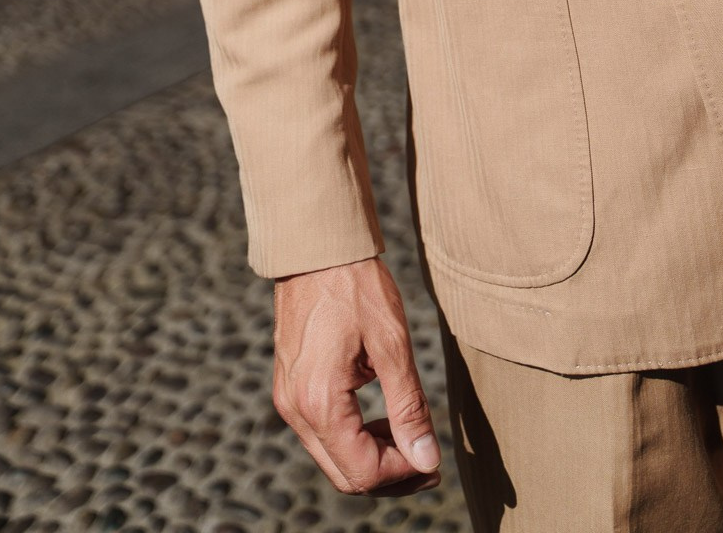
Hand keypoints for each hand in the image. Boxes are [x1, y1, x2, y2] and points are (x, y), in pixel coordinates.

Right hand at [273, 257, 441, 494]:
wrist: (316, 247)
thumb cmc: (356, 286)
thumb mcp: (392, 345)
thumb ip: (409, 408)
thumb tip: (427, 461)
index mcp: (320, 402)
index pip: (363, 472)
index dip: (403, 475)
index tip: (434, 461)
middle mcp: (296, 409)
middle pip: (344, 475)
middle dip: (389, 476)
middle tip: (428, 460)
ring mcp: (288, 399)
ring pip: (332, 457)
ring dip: (372, 458)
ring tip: (409, 436)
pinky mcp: (290, 386)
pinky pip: (322, 432)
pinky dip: (353, 437)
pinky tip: (381, 417)